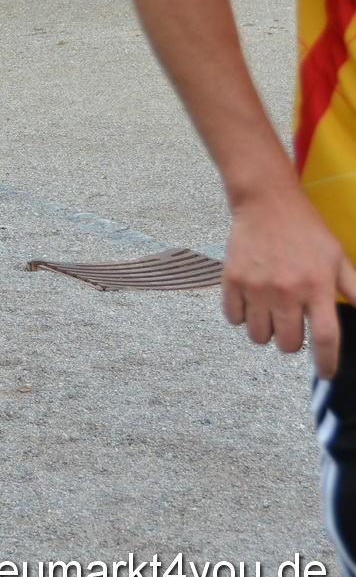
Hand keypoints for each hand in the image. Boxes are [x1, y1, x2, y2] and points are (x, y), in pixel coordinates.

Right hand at [223, 189, 355, 378]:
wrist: (267, 203)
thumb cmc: (306, 231)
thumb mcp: (338, 259)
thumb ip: (355, 290)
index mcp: (318, 286)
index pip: (327, 338)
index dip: (327, 362)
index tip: (325, 373)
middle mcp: (287, 290)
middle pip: (289, 344)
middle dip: (292, 342)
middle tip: (292, 323)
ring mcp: (257, 287)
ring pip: (259, 337)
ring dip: (266, 332)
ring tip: (270, 312)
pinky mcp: (233, 280)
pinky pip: (234, 319)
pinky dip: (242, 316)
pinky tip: (251, 301)